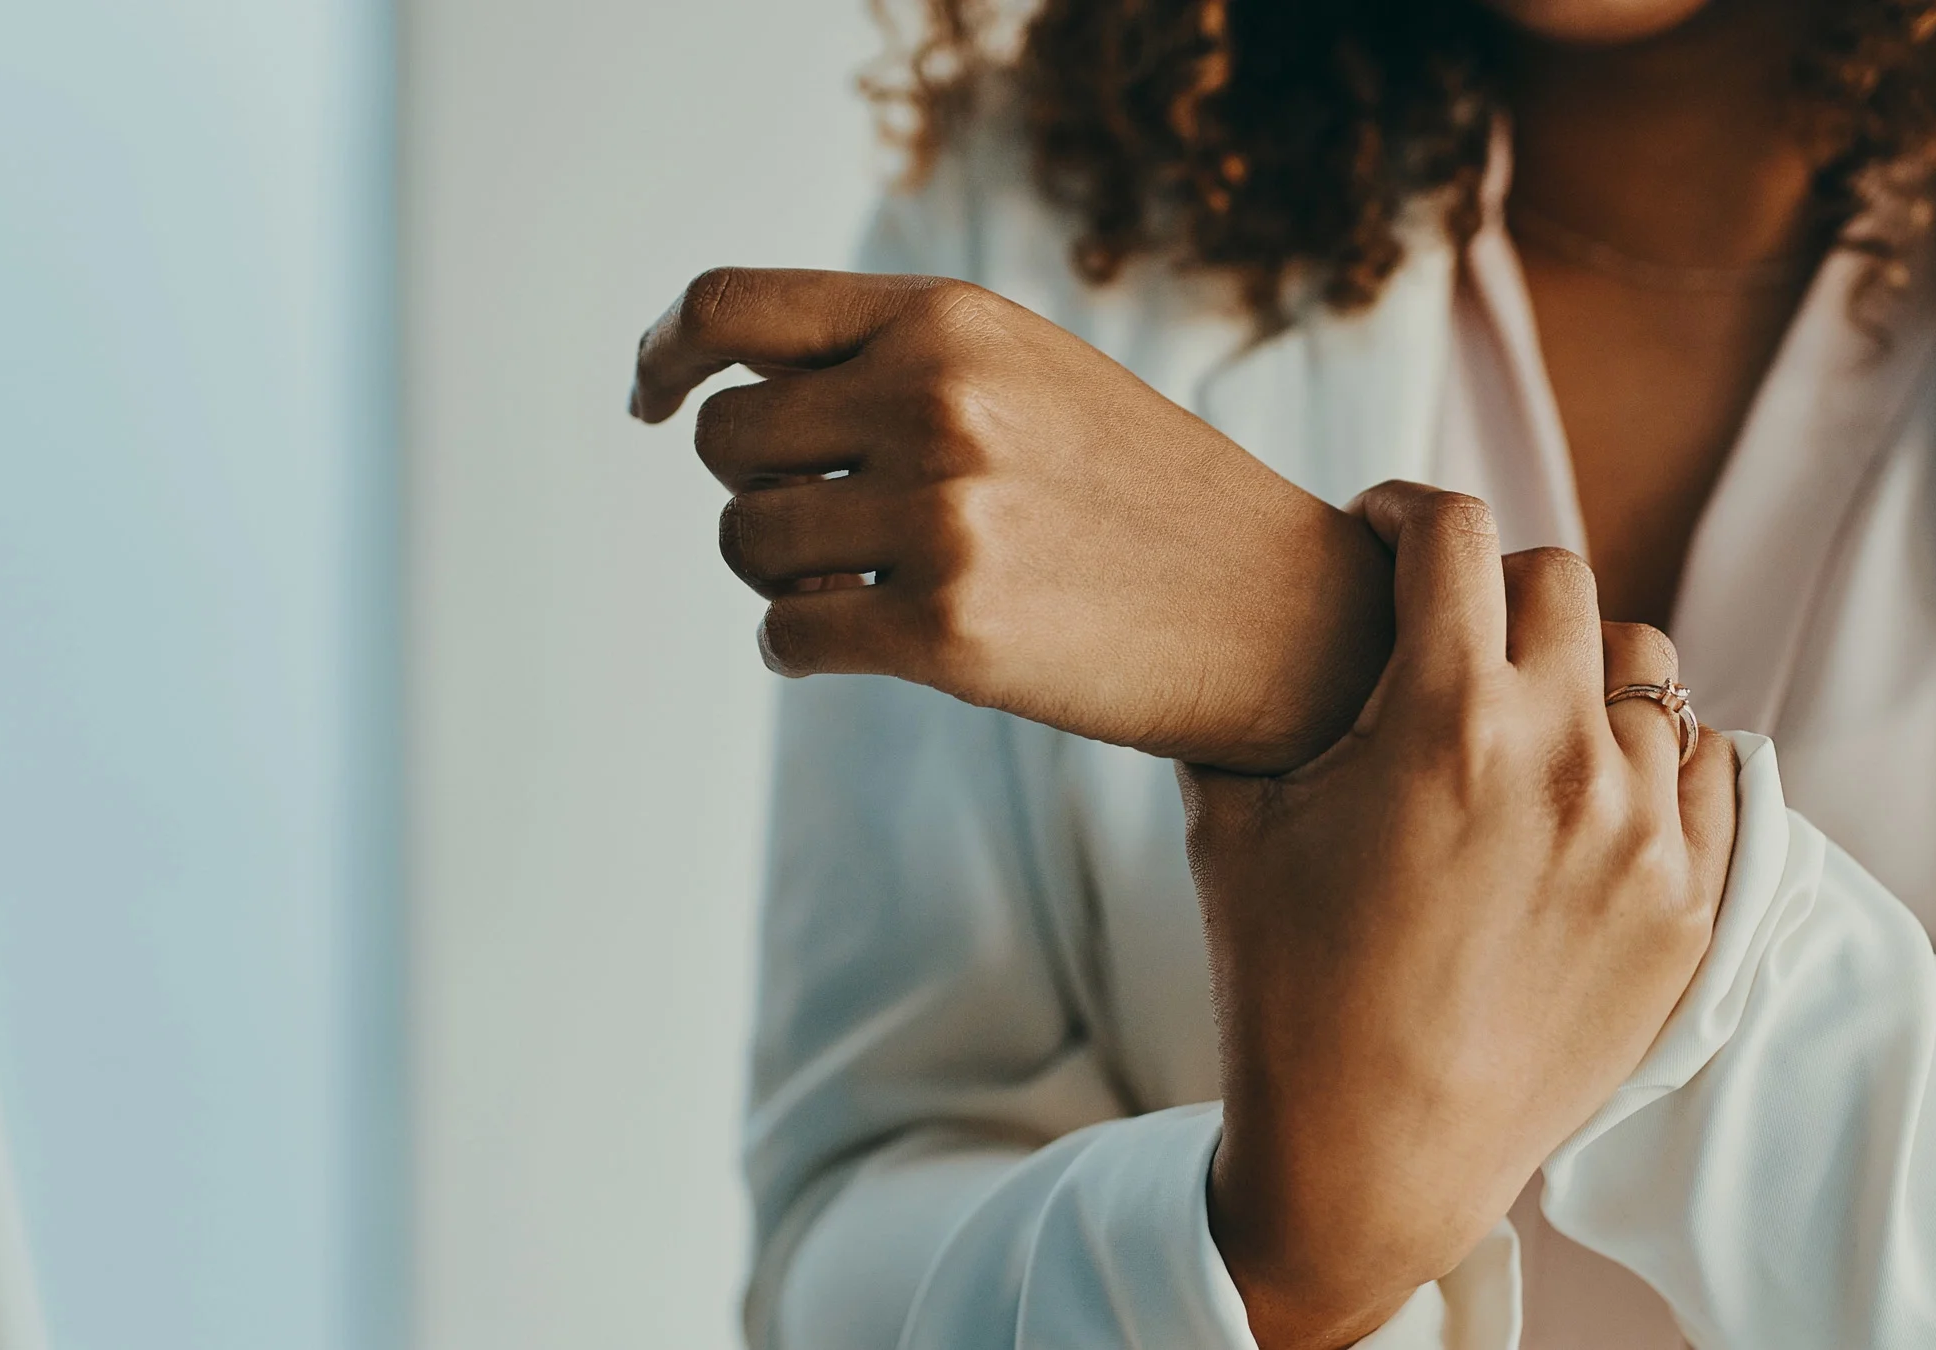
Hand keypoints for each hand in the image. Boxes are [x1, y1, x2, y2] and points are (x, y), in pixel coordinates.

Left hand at [629, 268, 1392, 771]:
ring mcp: (943, 513)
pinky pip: (787, 636)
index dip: (666, 355)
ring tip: (870, 587)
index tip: (653, 400)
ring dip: (782, 576)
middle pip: (723, 442)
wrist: (1282, 612)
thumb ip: (893, 359)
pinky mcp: (948, 630)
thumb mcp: (1029, 375)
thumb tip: (724, 393)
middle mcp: (936, 398)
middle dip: (755, 491)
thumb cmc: (1143, 497)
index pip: (731, 308)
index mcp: (950, 318)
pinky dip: (803, 648)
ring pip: (743, 543)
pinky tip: (870, 645)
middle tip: (832, 528)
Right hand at [1178, 483, 1737, 1349]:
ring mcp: (1644, 834)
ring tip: (1527, 715)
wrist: (1375, 1156)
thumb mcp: (1233, 826)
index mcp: (1448, 720)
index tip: (1384, 534)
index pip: (1456, 532)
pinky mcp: (1689, 904)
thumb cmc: (1284, 992)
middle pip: (1560, 579)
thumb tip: (1256, 630)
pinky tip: (1595, 781)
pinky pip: (1709, 767)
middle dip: (1492, 585)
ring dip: (1579, 667)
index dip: (1406, 511)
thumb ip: (1252, 704)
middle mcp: (1567, 759)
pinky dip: (1656, 754)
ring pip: (1646, 669)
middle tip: (1449, 627)